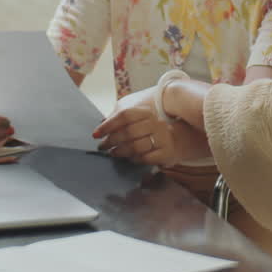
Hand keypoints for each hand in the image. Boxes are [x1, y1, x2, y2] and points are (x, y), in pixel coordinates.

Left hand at [93, 86, 210, 164]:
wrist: (175, 140)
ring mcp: (162, 138)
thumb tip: (101, 122)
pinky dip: (133, 159)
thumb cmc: (150, 129)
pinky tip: (128, 158)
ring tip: (112, 153)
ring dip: (120, 151)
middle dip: (111, 140)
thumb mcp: (137, 119)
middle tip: (102, 146)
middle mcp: (155, 123)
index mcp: (146, 112)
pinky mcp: (165, 152)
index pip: (124, 115)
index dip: (108, 125)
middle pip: (128, 132)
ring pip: (135, 146)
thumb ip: (120, 119)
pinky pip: (144, 158)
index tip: (96, 134)